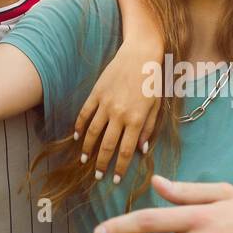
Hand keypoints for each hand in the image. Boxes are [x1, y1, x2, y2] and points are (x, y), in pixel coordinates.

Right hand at [73, 41, 160, 184]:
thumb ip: (148, 129)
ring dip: (87, 148)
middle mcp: (119, 114)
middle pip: (107, 145)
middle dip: (102, 163)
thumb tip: (141, 150)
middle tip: (98, 175)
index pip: (125, 150)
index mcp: (136, 119)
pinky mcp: (96, 93)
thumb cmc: (153, 81)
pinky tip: (76, 136)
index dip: (120, 167)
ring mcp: (105, 103)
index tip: (115, 178)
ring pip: (92, 132)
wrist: (141, 54)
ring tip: (84, 160)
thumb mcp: (156, 106)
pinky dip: (79, 126)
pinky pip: (85, 113)